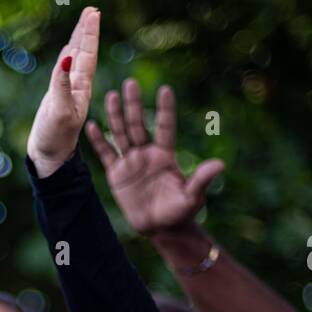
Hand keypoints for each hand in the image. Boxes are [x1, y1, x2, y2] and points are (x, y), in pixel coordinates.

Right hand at [27, 6, 98, 177]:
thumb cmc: (55, 136)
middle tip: (91, 10)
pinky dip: (67, 57)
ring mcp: (69, 90)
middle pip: (84, 53)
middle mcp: (78, 86)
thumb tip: (67, 57)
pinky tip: (68, 51)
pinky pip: (65, 70)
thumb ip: (62, 84)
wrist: (50, 155)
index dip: (90, 34)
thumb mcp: (60, 110)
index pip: (88, 54)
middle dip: (87, 32)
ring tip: (83, 22)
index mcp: (81, 87)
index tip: (94, 13)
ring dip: (79, 40)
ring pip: (75, 59)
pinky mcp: (60, 96)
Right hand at [85, 81, 224, 236]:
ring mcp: (131, 162)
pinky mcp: (117, 174)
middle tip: (131, 83)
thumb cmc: (181, 212)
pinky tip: (91, 125)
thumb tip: (220, 165)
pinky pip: (106, 154)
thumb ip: (202, 179)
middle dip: (134, 105)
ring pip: (121, 134)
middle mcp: (147, 153)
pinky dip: (98, 141)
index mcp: (166, 155)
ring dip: (116, 115)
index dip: (165, 110)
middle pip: (139, 125)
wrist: (161, 228)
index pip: (165, 127)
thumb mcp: (193, 196)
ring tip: (110, 95)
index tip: (165, 89)